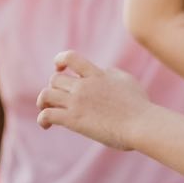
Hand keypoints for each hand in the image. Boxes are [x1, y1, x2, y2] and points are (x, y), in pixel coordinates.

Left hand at [36, 51, 152, 150]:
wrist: (141, 124)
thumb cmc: (139, 106)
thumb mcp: (127, 81)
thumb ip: (111, 74)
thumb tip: (103, 72)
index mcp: (97, 74)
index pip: (70, 57)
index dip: (60, 60)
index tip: (60, 68)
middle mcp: (84, 85)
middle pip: (55, 80)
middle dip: (54, 88)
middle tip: (58, 99)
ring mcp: (77, 102)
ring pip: (46, 95)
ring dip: (43, 102)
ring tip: (46, 109)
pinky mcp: (74, 120)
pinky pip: (47, 115)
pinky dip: (42, 119)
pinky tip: (47, 125)